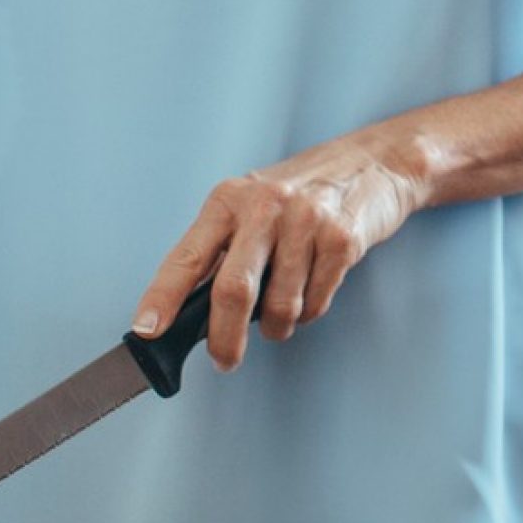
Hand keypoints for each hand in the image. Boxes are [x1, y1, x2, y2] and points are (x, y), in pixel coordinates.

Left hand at [135, 135, 426, 368]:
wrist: (374, 162)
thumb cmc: (302, 192)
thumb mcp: (251, 207)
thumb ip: (222, 252)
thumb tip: (188, 312)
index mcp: (228, 201)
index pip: (187, 256)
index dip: (163, 297)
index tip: (147, 331)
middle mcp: (264, 206)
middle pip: (233, 290)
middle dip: (225, 339)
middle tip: (225, 359)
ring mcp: (305, 221)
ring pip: (280, 305)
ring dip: (276, 326)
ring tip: (279, 315)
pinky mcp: (341, 239)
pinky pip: (316, 302)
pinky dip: (309, 312)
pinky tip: (310, 290)